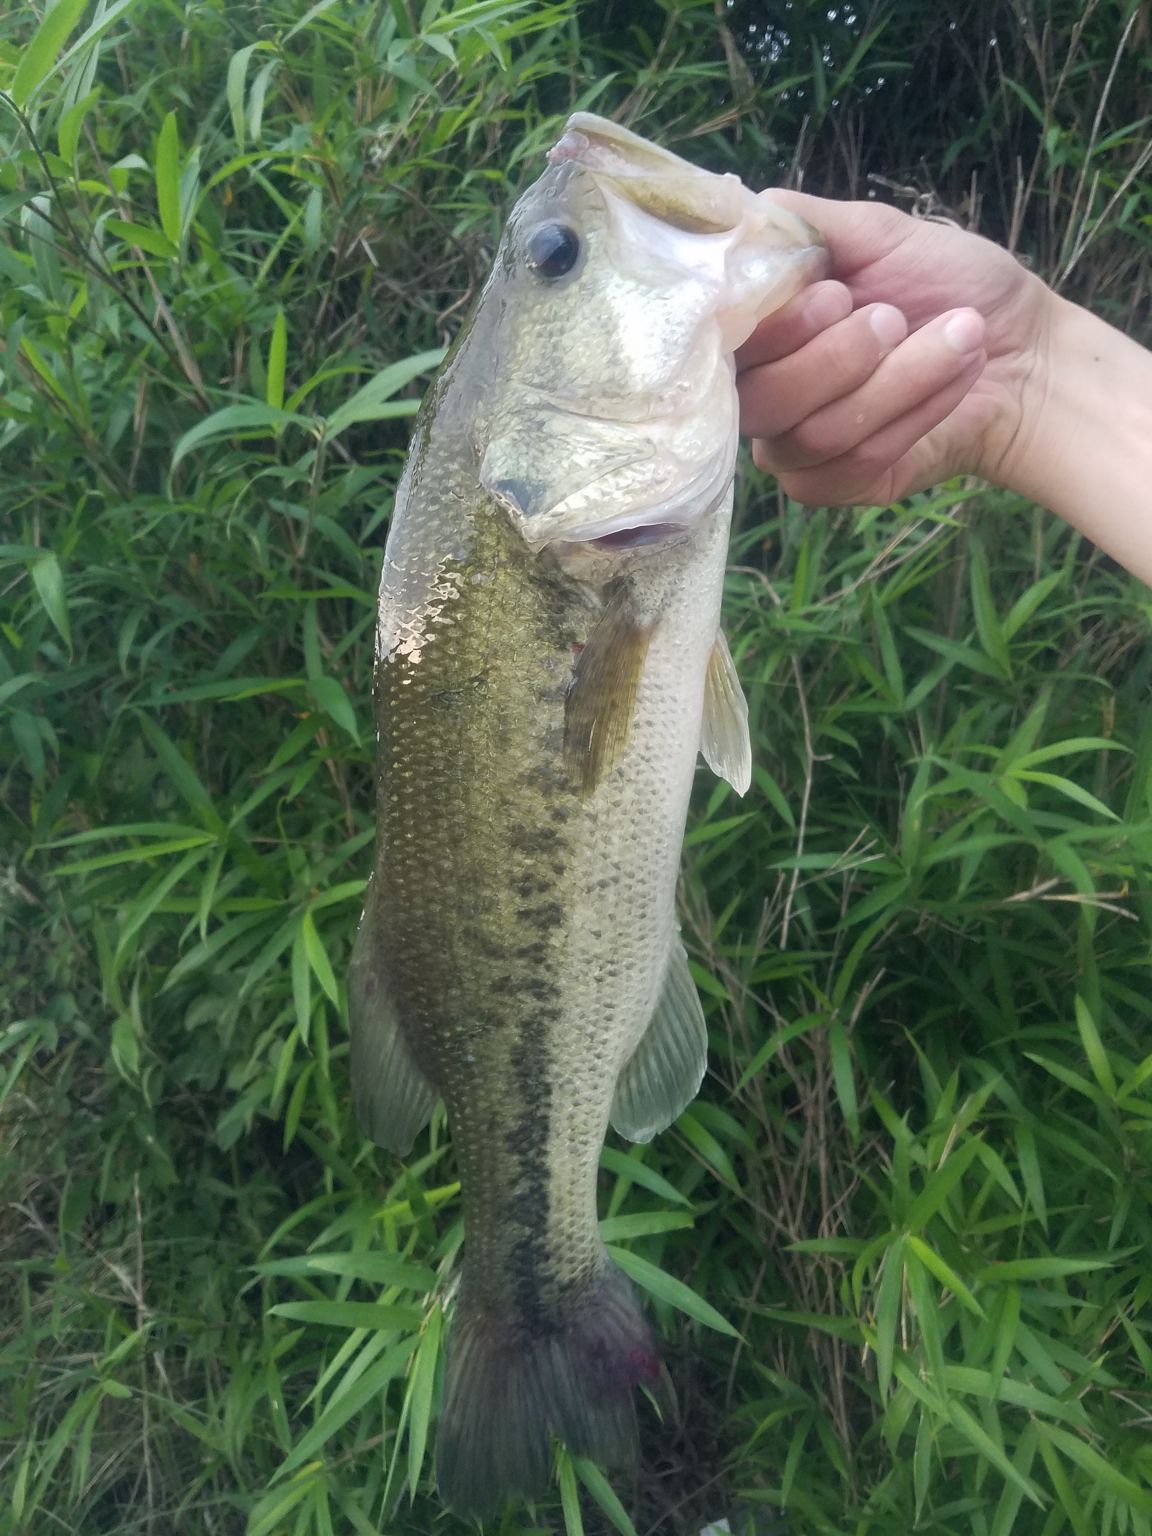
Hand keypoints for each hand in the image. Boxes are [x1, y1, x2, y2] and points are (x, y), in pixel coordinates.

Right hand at [736, 191, 1055, 506]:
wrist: (1025, 352)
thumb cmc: (951, 287)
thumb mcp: (880, 234)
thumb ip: (806, 223)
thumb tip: (742, 212)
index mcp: (761, 331)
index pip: (725, 345)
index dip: (772, 328)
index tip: (834, 295)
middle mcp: (763, 394)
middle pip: (760, 401)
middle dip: (837, 359)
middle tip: (896, 319)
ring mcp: (794, 448)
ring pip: (815, 434)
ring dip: (898, 380)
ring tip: (960, 336)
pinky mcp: (836, 486)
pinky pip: (853, 464)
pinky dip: (914, 416)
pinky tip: (957, 381)